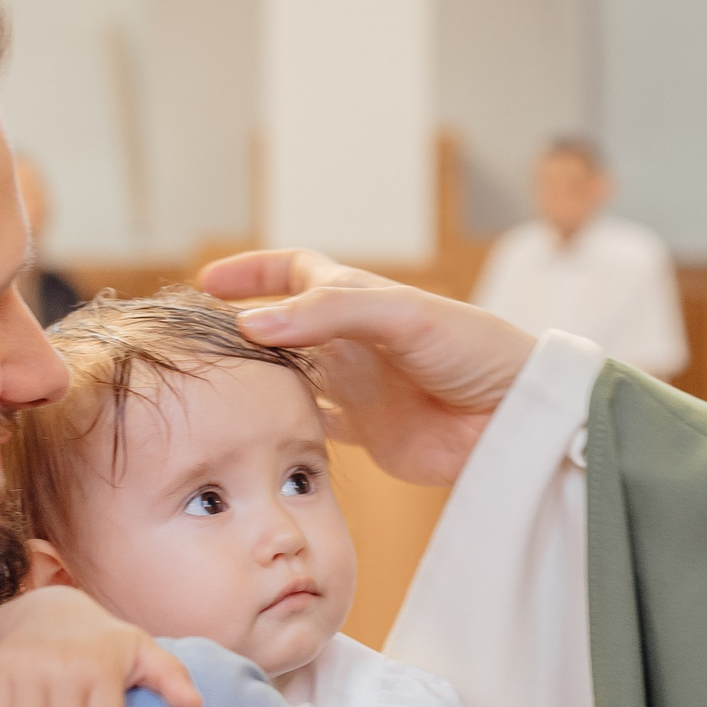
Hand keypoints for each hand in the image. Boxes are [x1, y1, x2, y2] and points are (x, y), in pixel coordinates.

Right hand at [198, 249, 536, 486]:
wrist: (515, 415)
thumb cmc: (474, 350)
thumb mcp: (404, 315)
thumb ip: (329, 314)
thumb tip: (252, 326)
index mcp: (359, 299)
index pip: (293, 273)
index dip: (252, 271)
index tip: (206, 281)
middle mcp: (351, 342)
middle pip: (280, 329)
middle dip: (238, 331)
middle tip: (190, 344)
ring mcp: (356, 388)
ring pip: (287, 379)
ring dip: (253, 381)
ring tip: (206, 389)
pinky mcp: (365, 434)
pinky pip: (310, 428)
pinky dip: (280, 427)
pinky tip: (249, 433)